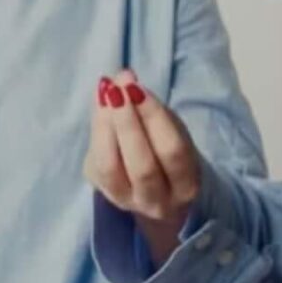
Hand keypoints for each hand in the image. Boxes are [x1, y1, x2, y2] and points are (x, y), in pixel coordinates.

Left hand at [85, 71, 201, 262]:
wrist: (155, 190)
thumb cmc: (168, 154)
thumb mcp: (174, 132)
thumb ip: (153, 112)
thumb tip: (123, 81)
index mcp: (185, 185)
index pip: (171, 151)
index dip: (153, 117)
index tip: (137, 87)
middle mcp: (156, 201)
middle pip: (141, 165)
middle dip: (127, 123)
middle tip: (117, 89)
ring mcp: (126, 200)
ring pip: (111, 167)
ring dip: (106, 126)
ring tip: (104, 92)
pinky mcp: (101, 192)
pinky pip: (96, 162)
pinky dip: (96, 130)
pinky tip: (99, 104)